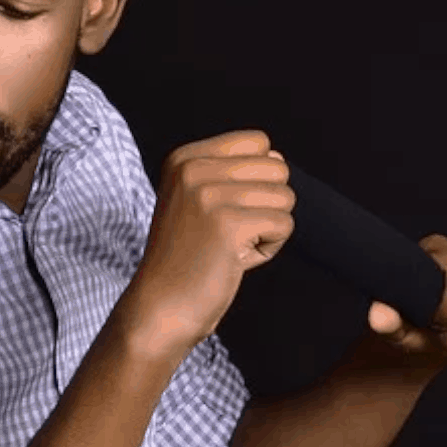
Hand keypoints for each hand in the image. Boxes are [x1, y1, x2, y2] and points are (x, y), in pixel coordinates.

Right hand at [121, 131, 294, 355]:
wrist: (161, 305)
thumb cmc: (188, 256)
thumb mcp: (199, 199)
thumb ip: (235, 173)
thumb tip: (279, 157)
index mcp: (184, 158)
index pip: (258, 142)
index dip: (256, 179)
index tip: (223, 209)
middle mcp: (193, 169)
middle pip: (277, 168)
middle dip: (266, 204)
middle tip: (229, 231)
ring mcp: (208, 195)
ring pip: (285, 198)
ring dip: (267, 229)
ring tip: (230, 246)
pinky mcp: (228, 224)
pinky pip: (284, 225)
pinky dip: (268, 248)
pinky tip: (235, 259)